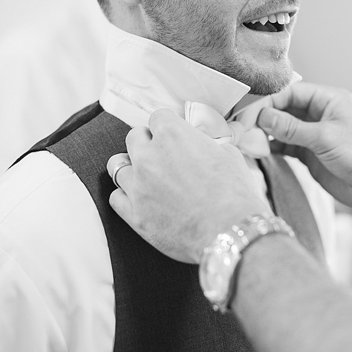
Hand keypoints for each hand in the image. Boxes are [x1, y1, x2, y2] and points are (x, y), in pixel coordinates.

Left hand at [108, 109, 269, 263]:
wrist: (232, 233)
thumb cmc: (236, 195)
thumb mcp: (228, 155)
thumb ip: (204, 144)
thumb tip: (199, 143)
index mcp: (172, 135)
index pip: (158, 117)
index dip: (168, 126)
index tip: (172, 135)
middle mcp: (149, 157)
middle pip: (134, 137)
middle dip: (147, 143)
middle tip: (161, 156)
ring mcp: (138, 186)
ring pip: (118, 166)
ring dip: (132, 169)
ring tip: (147, 178)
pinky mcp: (134, 214)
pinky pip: (116, 197)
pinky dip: (126, 196)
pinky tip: (141, 199)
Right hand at [258, 82, 351, 213]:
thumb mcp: (324, 138)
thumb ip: (291, 127)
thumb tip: (262, 116)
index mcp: (328, 100)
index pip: (291, 93)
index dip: (269, 101)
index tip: (249, 114)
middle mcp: (320, 115)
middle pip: (284, 109)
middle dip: (264, 117)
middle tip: (243, 128)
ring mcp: (314, 135)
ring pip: (282, 128)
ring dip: (265, 134)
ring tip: (247, 141)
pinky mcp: (310, 154)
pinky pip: (285, 145)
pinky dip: (271, 148)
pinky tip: (259, 151)